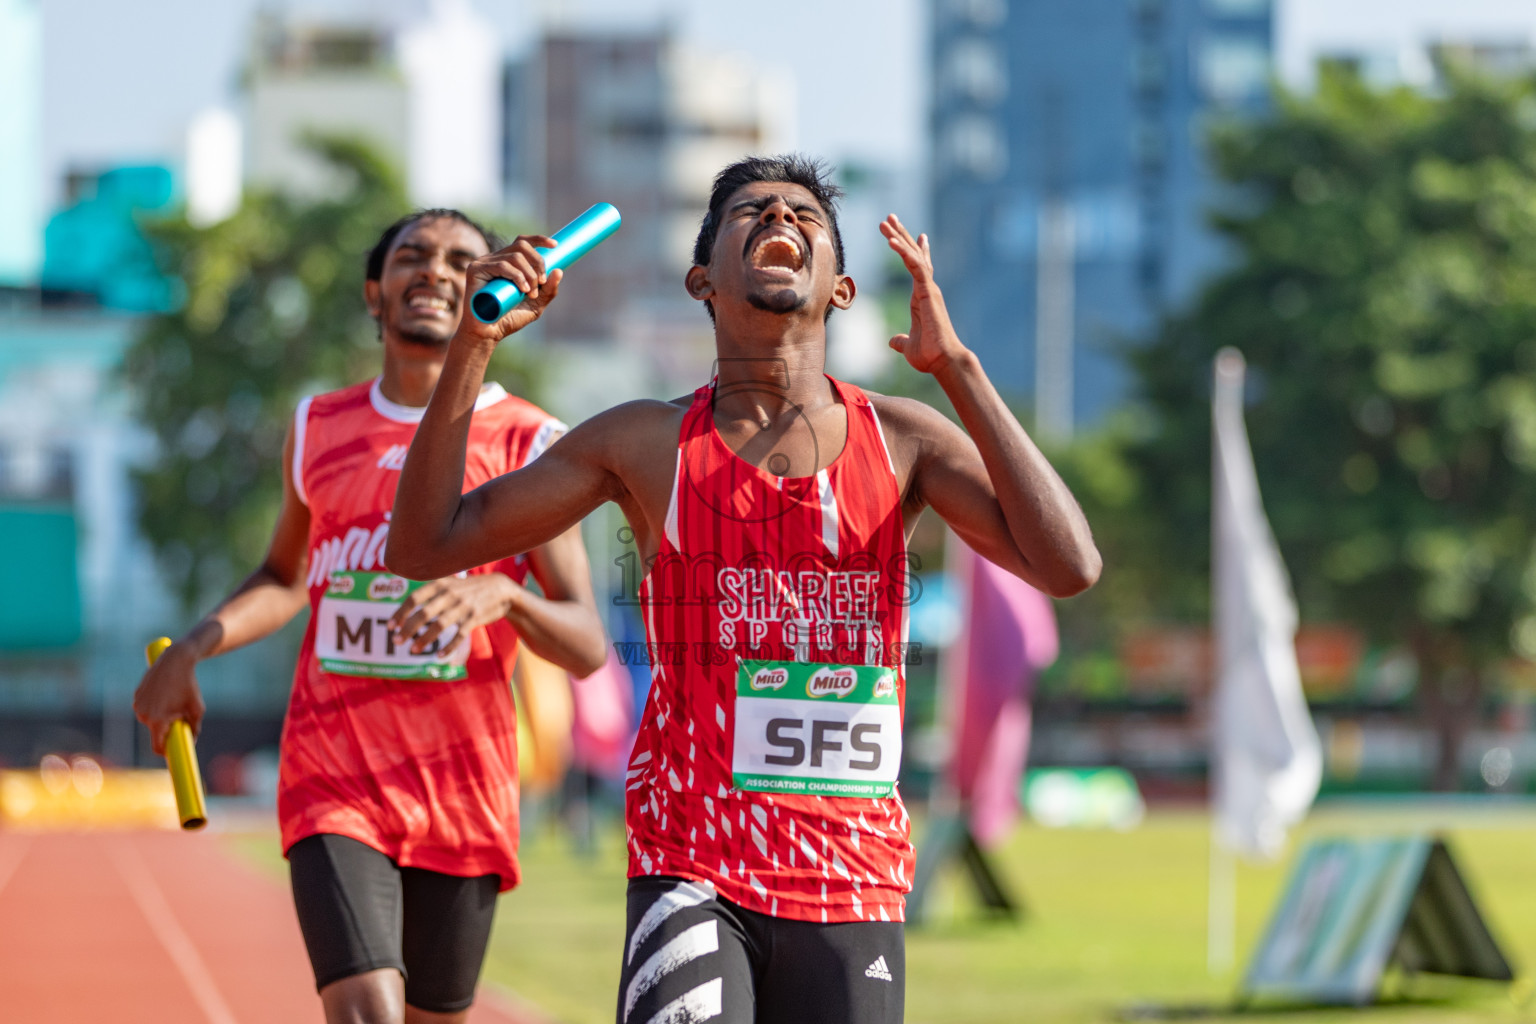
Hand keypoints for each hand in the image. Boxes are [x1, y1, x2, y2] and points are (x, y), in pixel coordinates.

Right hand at [133, 643, 205, 756]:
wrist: (176, 660)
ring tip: (173, 700)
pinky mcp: (136, 696)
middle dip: (167, 728)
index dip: (165, 752)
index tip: (173, 753)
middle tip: (180, 717)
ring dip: (160, 716)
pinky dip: (155, 706)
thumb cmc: (188, 685)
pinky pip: (146, 708)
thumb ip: (194, 728)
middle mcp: (143, 714)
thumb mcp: (197, 709)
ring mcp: (137, 705)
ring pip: (150, 719)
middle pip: (155, 731)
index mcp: (157, 720)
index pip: (157, 747)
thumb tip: (191, 741)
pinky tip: (165, 693)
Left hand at [386, 574, 518, 655]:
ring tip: (413, 650)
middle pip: (423, 613)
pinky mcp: (475, 618)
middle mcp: (450, 594)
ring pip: (439, 625)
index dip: (400, 613)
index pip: (414, 598)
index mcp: (441, 584)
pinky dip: (448, 647)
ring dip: (424, 639)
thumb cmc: (470, 588)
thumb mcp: (451, 582)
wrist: (501, 589)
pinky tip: (439, 656)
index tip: (391, 626)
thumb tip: (407, 603)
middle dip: (407, 629)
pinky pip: (459, 635)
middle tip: (396, 641)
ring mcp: (463, 606)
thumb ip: (431, 590)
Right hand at [455, 235, 564, 344]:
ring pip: (515, 256)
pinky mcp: (475, 270)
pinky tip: (522, 289)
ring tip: (530, 293)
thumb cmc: (509, 319)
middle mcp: (494, 259)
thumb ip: (548, 290)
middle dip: (538, 263)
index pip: (522, 243)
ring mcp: (483, 263)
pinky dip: (517, 276)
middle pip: (521, 246)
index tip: (554, 246)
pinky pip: (501, 265)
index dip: (539, 240)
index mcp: (507, 263)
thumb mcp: (535, 304)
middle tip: (541, 283)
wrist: (488, 333)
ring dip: (529, 274)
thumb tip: (559, 270)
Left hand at [880, 214, 968, 374]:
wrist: (944, 361)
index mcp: (922, 297)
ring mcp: (929, 289)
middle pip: (913, 255)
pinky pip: (915, 267)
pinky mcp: (928, 292)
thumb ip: (901, 340)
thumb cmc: (930, 355)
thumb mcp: (907, 346)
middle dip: (901, 235)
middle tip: (888, 218)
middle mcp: (927, 289)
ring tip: (886, 222)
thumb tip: (893, 341)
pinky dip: (904, 253)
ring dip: (899, 237)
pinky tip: (892, 241)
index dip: (909, 250)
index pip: (916, 267)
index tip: (901, 236)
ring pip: (913, 256)